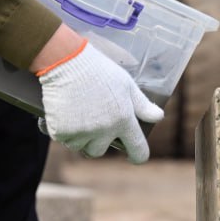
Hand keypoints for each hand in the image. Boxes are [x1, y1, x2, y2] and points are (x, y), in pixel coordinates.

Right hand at [38, 41, 163, 162]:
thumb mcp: (127, 85)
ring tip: (79, 113)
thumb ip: (142, 105)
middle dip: (98, 142)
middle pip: (100, 150)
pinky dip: (63, 130)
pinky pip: (63, 139)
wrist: (67, 63)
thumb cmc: (100, 71)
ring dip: (80, 137)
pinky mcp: (61, 132)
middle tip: (94, 122)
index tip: (137, 157)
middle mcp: (103, 130)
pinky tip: (66, 111)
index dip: (138, 155)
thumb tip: (158, 117)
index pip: (136, 147)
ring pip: (80, 146)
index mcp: (123, 119)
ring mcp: (81, 133)